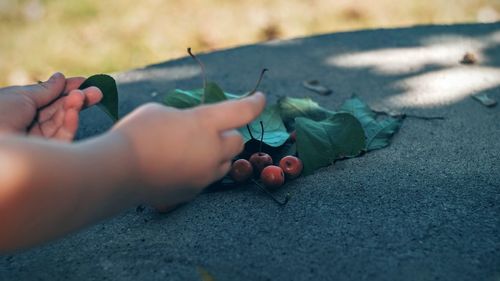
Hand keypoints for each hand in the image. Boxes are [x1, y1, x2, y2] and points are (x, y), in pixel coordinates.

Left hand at [0, 72, 102, 140]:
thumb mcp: (22, 96)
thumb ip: (46, 89)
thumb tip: (61, 77)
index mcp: (21, 111)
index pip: (49, 100)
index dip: (67, 89)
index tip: (85, 81)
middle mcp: (30, 126)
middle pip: (60, 112)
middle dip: (78, 100)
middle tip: (97, 92)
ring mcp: (38, 142)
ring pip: (63, 124)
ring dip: (74, 108)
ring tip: (82, 96)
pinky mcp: (46, 157)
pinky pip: (63, 140)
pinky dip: (70, 124)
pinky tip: (73, 111)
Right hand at [112, 92, 265, 208]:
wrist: (118, 171)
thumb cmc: (136, 133)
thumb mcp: (161, 112)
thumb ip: (185, 117)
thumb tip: (191, 126)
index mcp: (205, 123)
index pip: (243, 111)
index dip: (255, 103)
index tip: (261, 99)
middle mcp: (212, 151)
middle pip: (237, 142)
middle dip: (229, 134)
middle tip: (213, 131)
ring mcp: (204, 175)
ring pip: (224, 163)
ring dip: (217, 154)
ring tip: (194, 149)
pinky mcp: (193, 192)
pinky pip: (206, 179)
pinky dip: (200, 170)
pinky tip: (179, 166)